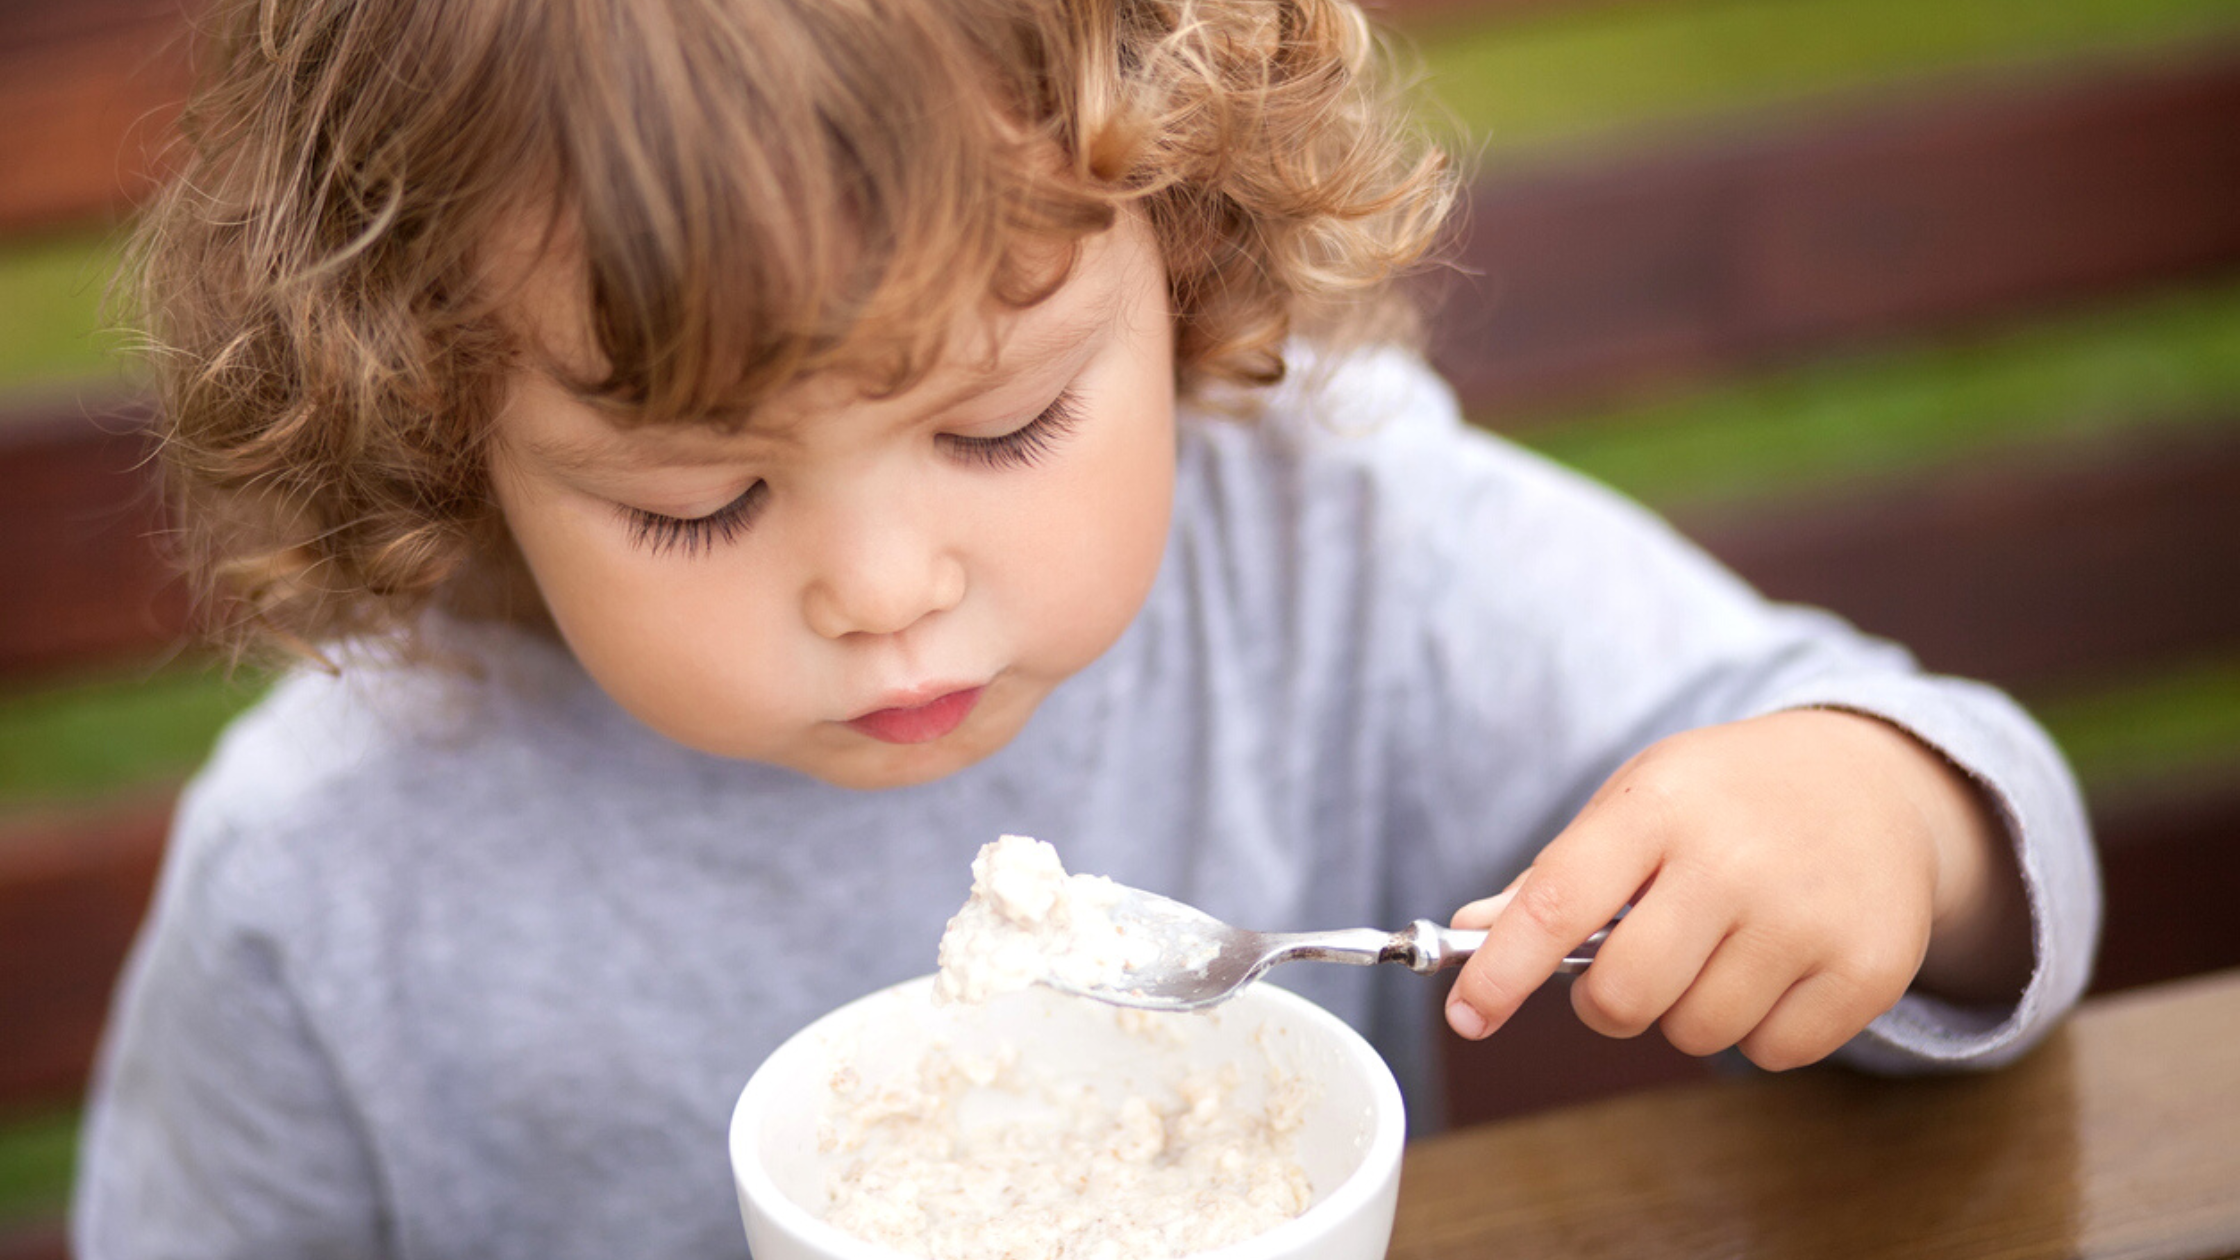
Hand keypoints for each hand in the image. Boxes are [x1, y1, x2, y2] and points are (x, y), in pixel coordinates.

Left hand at [1444, 709, 2029, 1069]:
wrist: (1878, 783)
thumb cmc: (1729, 798)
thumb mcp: (1639, 802)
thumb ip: (1556, 875)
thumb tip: (1472, 934)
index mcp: (1659, 804)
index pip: (1558, 901)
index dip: (1502, 970)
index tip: (1467, 1015)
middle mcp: (1733, 859)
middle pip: (1624, 996)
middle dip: (1607, 1003)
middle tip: (1630, 968)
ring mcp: (1806, 916)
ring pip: (1696, 1034)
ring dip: (1688, 1013)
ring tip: (1720, 949)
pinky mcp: (1866, 969)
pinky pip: (1770, 1053)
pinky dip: (1760, 1029)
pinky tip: (1778, 966)